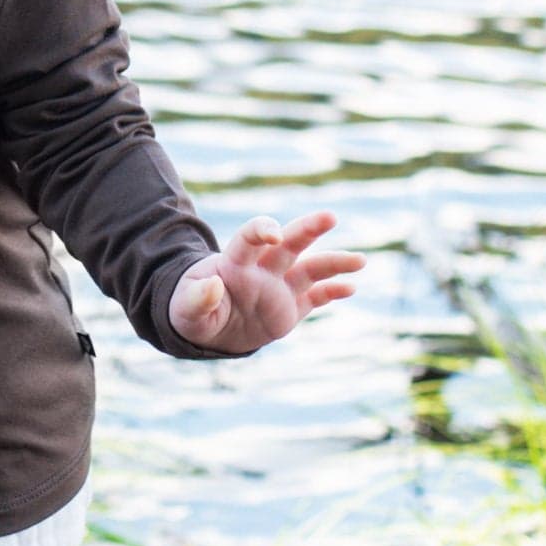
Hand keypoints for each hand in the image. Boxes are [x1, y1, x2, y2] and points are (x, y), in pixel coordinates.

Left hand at [169, 211, 362, 354]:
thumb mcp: (185, 308)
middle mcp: (263, 269)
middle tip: (329, 216)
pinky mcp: (292, 307)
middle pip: (289, 243)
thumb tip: (213, 285)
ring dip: (334, 262)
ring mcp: (280, 286)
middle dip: (308, 228)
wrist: (210, 328)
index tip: (275, 235)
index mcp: (235, 263)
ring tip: (360, 260)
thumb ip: (197, 298)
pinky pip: (317, 296)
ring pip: (311, 268)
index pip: (250, 238)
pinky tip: (351, 287)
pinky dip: (333, 291)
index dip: (262, 230)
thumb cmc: (193, 310)